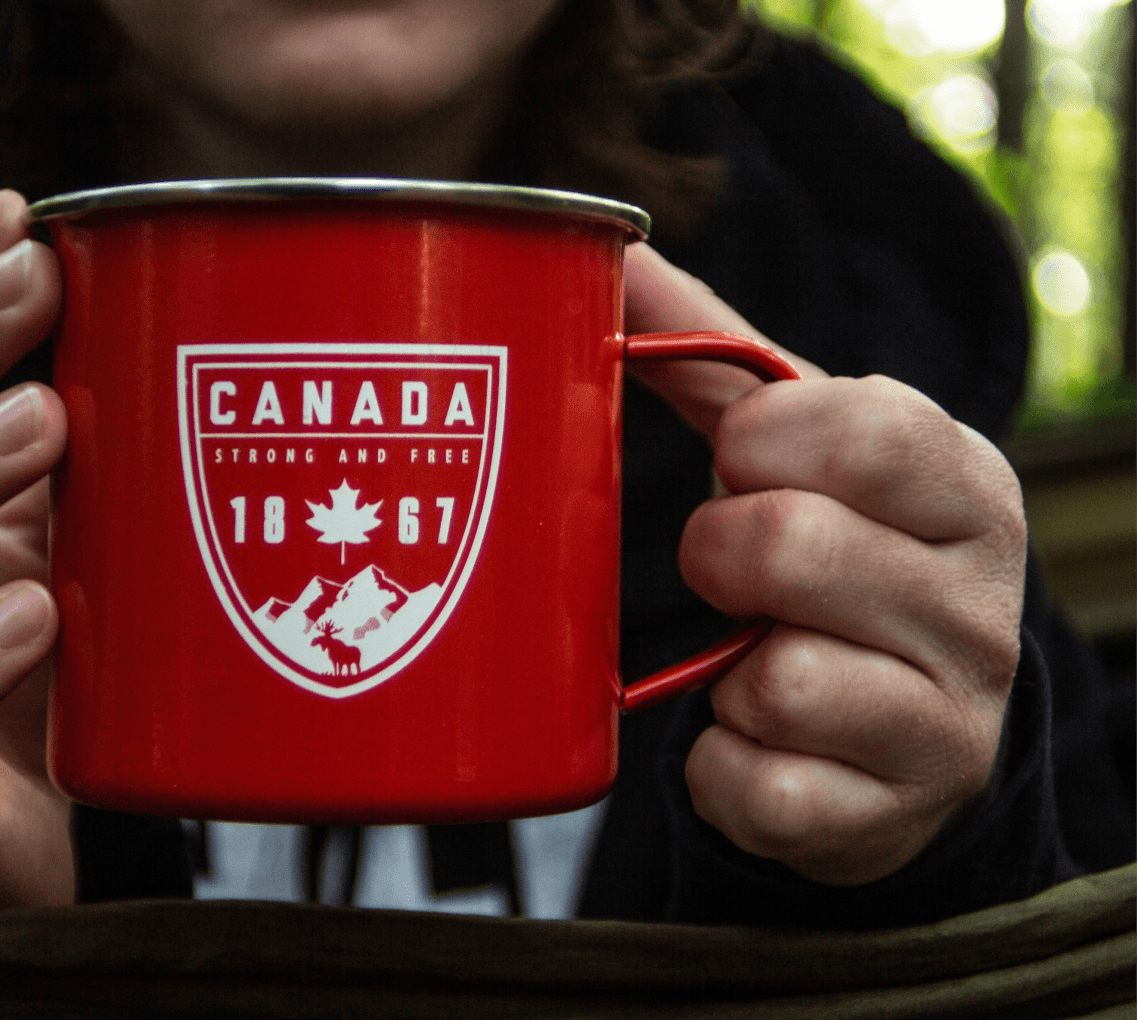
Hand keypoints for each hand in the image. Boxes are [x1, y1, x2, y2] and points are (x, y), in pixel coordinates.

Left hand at [623, 244, 1025, 885]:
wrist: (904, 735)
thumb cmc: (835, 558)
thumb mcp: (803, 449)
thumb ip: (715, 352)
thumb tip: (610, 250)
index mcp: (965, 487)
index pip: (863, 428)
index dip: (762, 441)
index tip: (742, 458)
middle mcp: (980, 605)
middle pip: (791, 547)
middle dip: (721, 555)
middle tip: (728, 568)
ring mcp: (950, 724)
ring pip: (780, 681)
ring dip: (727, 672)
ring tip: (755, 659)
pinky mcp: (892, 819)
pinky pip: (761, 790)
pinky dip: (722, 767)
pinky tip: (751, 741)